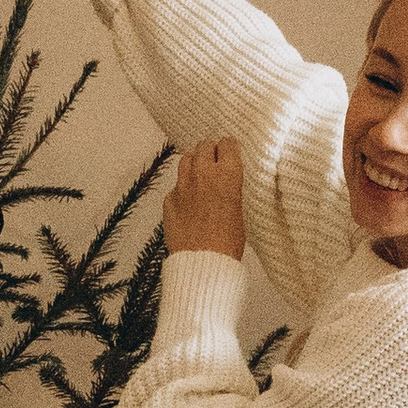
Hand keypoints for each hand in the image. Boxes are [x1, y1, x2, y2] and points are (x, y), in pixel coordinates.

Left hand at [162, 139, 245, 261]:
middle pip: (204, 146)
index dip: (228, 149)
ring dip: (194, 162)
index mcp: (227, 174)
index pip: (227, 143)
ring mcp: (183, 185)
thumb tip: (224, 181)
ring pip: (186, 158)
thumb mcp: (239, 209)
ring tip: (199, 175)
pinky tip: (189, 203)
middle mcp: (203, 173)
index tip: (229, 153)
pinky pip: (176, 185)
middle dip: (210, 152)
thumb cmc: (227, 243)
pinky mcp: (169, 199)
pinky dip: (182, 190)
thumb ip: (229, 188)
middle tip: (214, 163)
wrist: (203, 264)